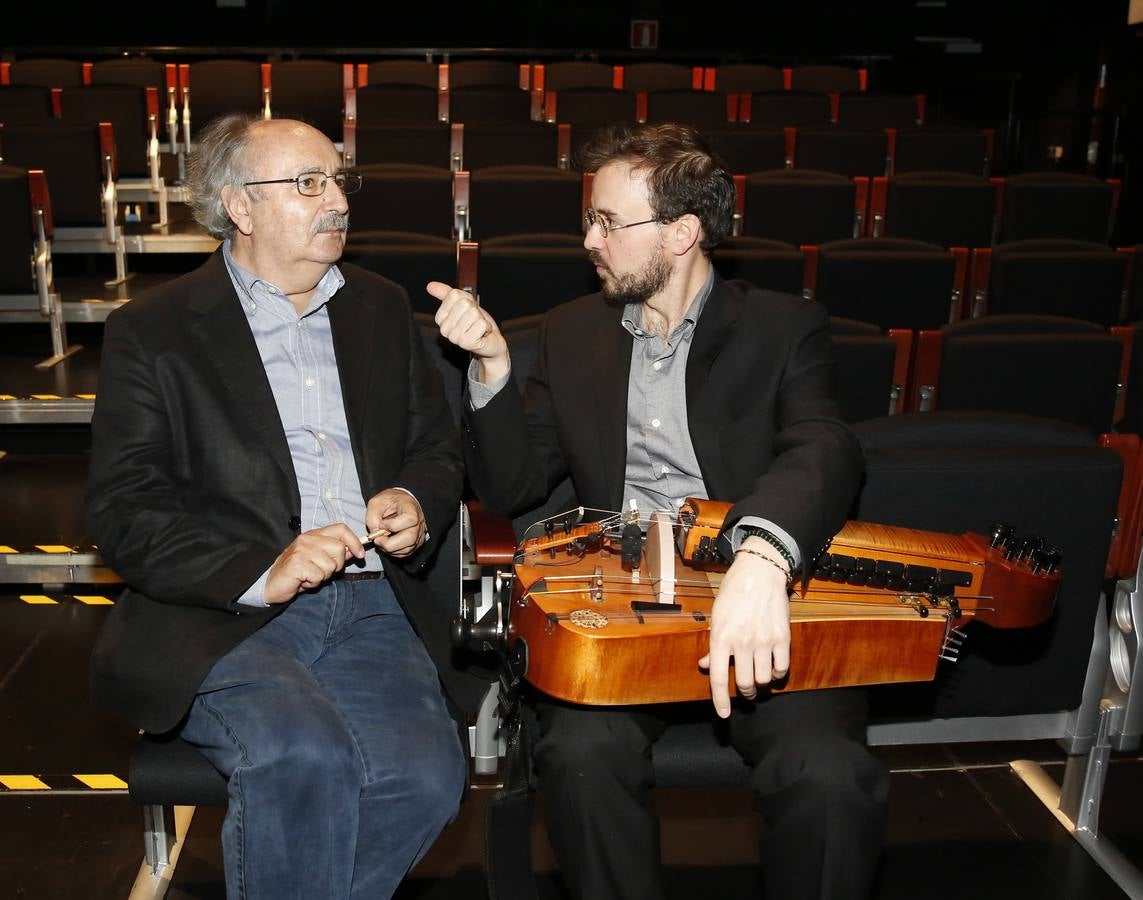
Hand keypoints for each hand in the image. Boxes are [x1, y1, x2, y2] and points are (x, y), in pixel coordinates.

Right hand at [264, 523, 364, 604]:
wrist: (271, 583)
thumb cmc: (297, 572)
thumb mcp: (318, 560)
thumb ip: (335, 553)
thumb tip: (354, 550)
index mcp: (314, 535)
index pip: (341, 528)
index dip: (354, 541)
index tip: (359, 554)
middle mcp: (307, 539)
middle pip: (339, 549)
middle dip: (336, 565)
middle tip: (321, 571)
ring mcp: (301, 550)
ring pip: (330, 565)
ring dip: (322, 576)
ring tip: (309, 576)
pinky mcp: (296, 564)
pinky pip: (319, 576)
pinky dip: (313, 583)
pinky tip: (303, 581)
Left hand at [365, 488, 426, 557]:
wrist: (399, 504)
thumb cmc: (388, 502)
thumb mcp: (376, 503)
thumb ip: (372, 517)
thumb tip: (375, 533)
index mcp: (412, 509)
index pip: (409, 520)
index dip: (393, 525)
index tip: (381, 524)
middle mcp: (419, 523)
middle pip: (410, 539)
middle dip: (389, 544)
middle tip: (377, 540)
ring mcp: (419, 535)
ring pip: (407, 549)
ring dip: (390, 549)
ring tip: (380, 541)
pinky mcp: (415, 544)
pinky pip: (405, 553)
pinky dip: (393, 552)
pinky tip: (386, 544)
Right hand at [426, 281, 509, 384]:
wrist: (490, 341)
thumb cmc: (475, 322)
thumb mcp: (462, 303)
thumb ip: (446, 293)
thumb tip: (430, 286)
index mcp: (440, 318)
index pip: (454, 295)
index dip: (466, 299)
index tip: (468, 310)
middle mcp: (444, 329)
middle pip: (464, 304)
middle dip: (474, 309)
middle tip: (474, 320)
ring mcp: (454, 337)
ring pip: (473, 313)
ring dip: (480, 319)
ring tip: (477, 327)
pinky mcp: (467, 343)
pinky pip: (481, 324)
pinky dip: (486, 326)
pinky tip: (482, 333)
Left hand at [699, 539, 791, 717]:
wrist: (760, 572)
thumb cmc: (733, 593)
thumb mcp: (716, 617)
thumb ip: (713, 645)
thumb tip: (707, 667)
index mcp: (721, 637)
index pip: (719, 679)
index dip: (720, 701)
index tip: (724, 715)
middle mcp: (742, 642)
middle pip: (744, 683)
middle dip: (745, 693)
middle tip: (746, 691)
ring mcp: (764, 640)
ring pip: (764, 679)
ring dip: (761, 685)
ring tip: (759, 680)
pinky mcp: (783, 637)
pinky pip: (782, 668)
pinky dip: (777, 675)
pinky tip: (773, 670)